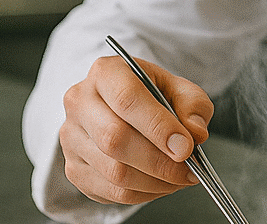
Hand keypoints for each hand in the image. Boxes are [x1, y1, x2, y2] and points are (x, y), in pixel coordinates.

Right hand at [59, 55, 213, 204]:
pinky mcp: (73, 168)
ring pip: (113, 171)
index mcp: (106, 73)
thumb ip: (192, 107)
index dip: (158, 127)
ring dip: (155, 182)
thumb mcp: (180, 89)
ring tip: (180, 178)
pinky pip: (110, 191)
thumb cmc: (154, 95)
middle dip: (159, 162)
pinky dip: (143, 194)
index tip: (185, 147)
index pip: (127, 100)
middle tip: (188, 170)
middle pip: (115, 139)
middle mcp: (80, 102)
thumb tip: (195, 133)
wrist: (128, 107)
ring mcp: (71, 138)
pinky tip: (160, 184)